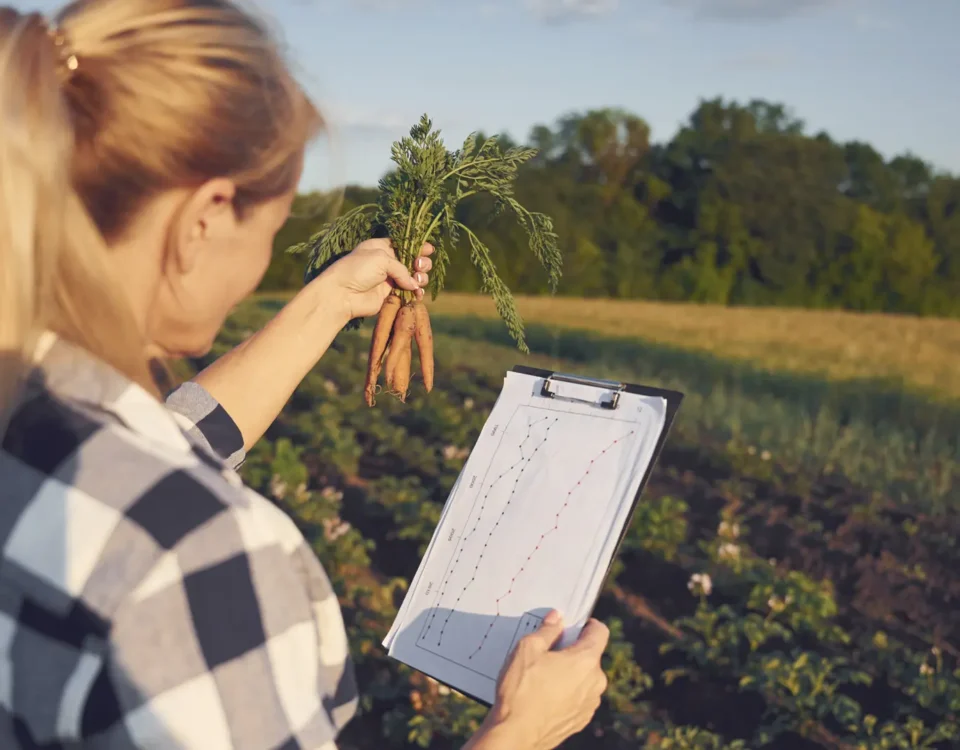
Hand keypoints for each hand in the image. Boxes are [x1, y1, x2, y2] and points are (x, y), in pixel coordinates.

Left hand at [319, 238, 433, 320]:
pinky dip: (416, 293)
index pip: (404, 244)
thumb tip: (413, 284)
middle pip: (412, 260)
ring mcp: (389, 279)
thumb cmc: (357, 270)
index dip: (418, 246)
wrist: (341, 294)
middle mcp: (387, 262)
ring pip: (413, 277)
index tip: (429, 249)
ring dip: (420, 278)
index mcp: (381, 247)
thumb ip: (402, 268)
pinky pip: (409, 293)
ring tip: (418, 281)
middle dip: (421, 263)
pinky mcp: (390, 295)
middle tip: (419, 266)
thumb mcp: (381, 259)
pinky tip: (417, 293)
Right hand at [478, 612, 608, 749]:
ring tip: (543, 677)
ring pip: (584, 678)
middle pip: (590, 656)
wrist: (516, 735)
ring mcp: (590, 704)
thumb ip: (547, 630)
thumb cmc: (521, 690)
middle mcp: (595, 682)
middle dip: (572, 651)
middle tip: (548, 653)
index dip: (587, 624)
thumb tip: (557, 618)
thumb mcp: (528, 649)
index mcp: (586, 661)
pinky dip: (567, 693)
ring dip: (570, 673)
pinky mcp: (581, 720)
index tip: (572, 626)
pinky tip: (545, 695)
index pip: (600, 632)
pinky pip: (578, 698)